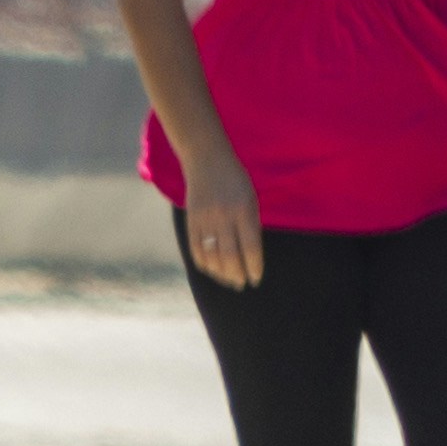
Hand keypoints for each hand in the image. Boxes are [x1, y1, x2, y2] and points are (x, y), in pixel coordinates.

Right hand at [181, 156, 264, 290]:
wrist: (207, 160)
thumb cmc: (236, 181)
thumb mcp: (251, 199)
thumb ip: (251, 225)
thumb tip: (250, 257)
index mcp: (244, 210)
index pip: (251, 247)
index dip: (254, 267)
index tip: (256, 279)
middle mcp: (224, 216)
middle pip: (230, 256)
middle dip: (237, 275)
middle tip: (241, 284)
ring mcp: (204, 219)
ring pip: (211, 256)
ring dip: (220, 273)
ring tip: (229, 280)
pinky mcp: (190, 220)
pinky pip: (195, 248)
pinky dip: (203, 263)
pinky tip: (211, 270)